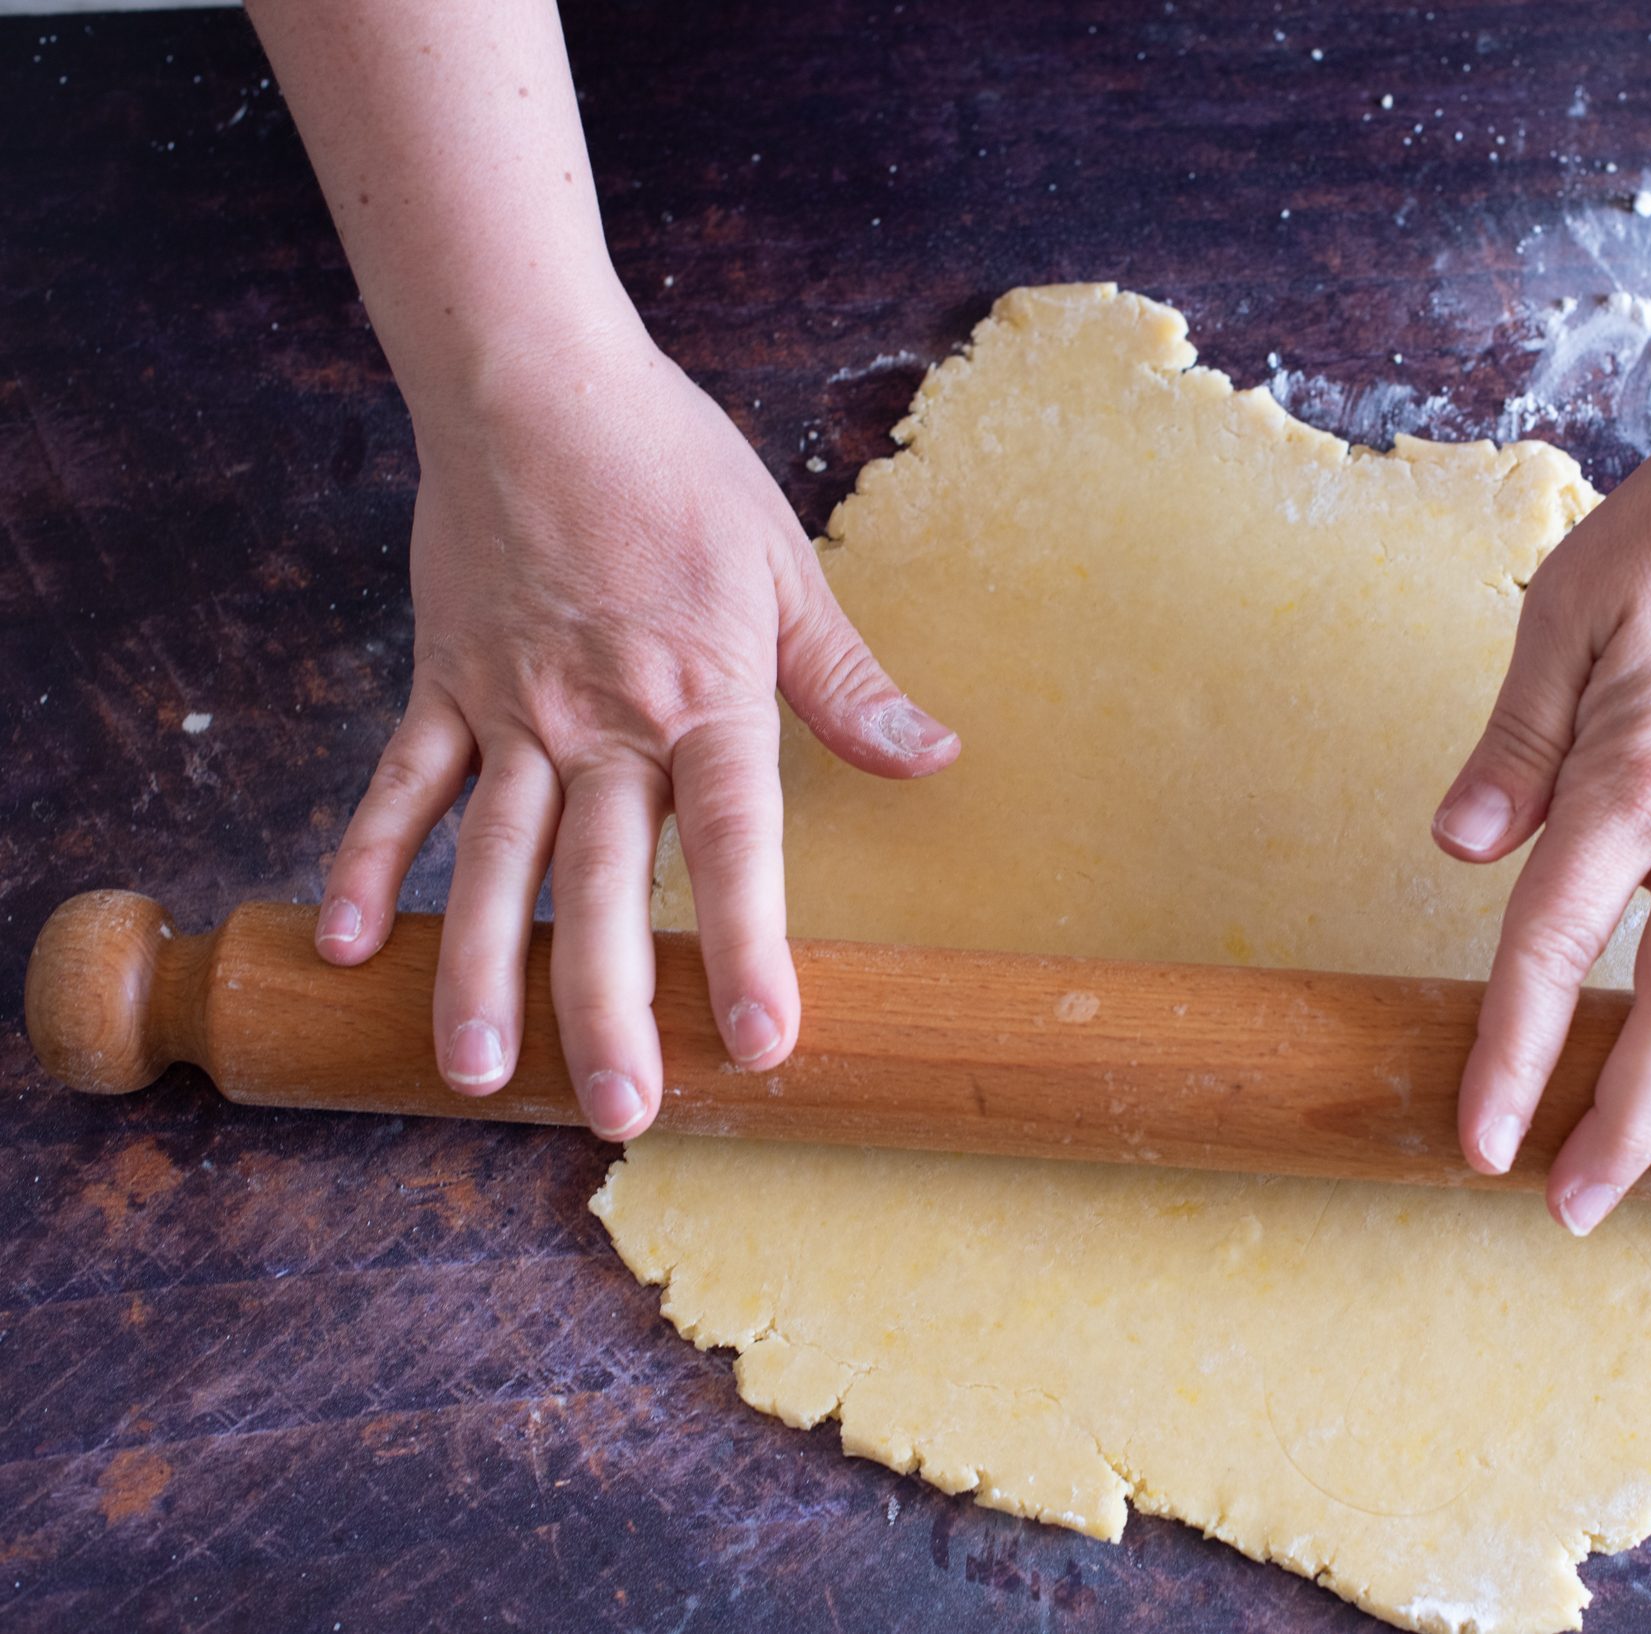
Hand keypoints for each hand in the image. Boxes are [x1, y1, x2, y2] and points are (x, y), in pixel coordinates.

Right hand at [314, 319, 957, 1137]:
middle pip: (606, 884)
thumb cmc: (676, 471)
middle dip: (610, 1005)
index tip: (764, 1039)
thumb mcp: (785, 570)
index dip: (753, 945)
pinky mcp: (441, 683)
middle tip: (619, 1111)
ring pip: (491, 861)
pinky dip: (368, 863)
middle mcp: (603, 722)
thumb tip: (934, 757)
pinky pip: (400, 787)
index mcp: (703, 698)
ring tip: (474, 1072)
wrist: (535, 381)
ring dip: (481, 969)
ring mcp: (511, 709)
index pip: (738, 842)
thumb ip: (846, 683)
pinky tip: (351, 948)